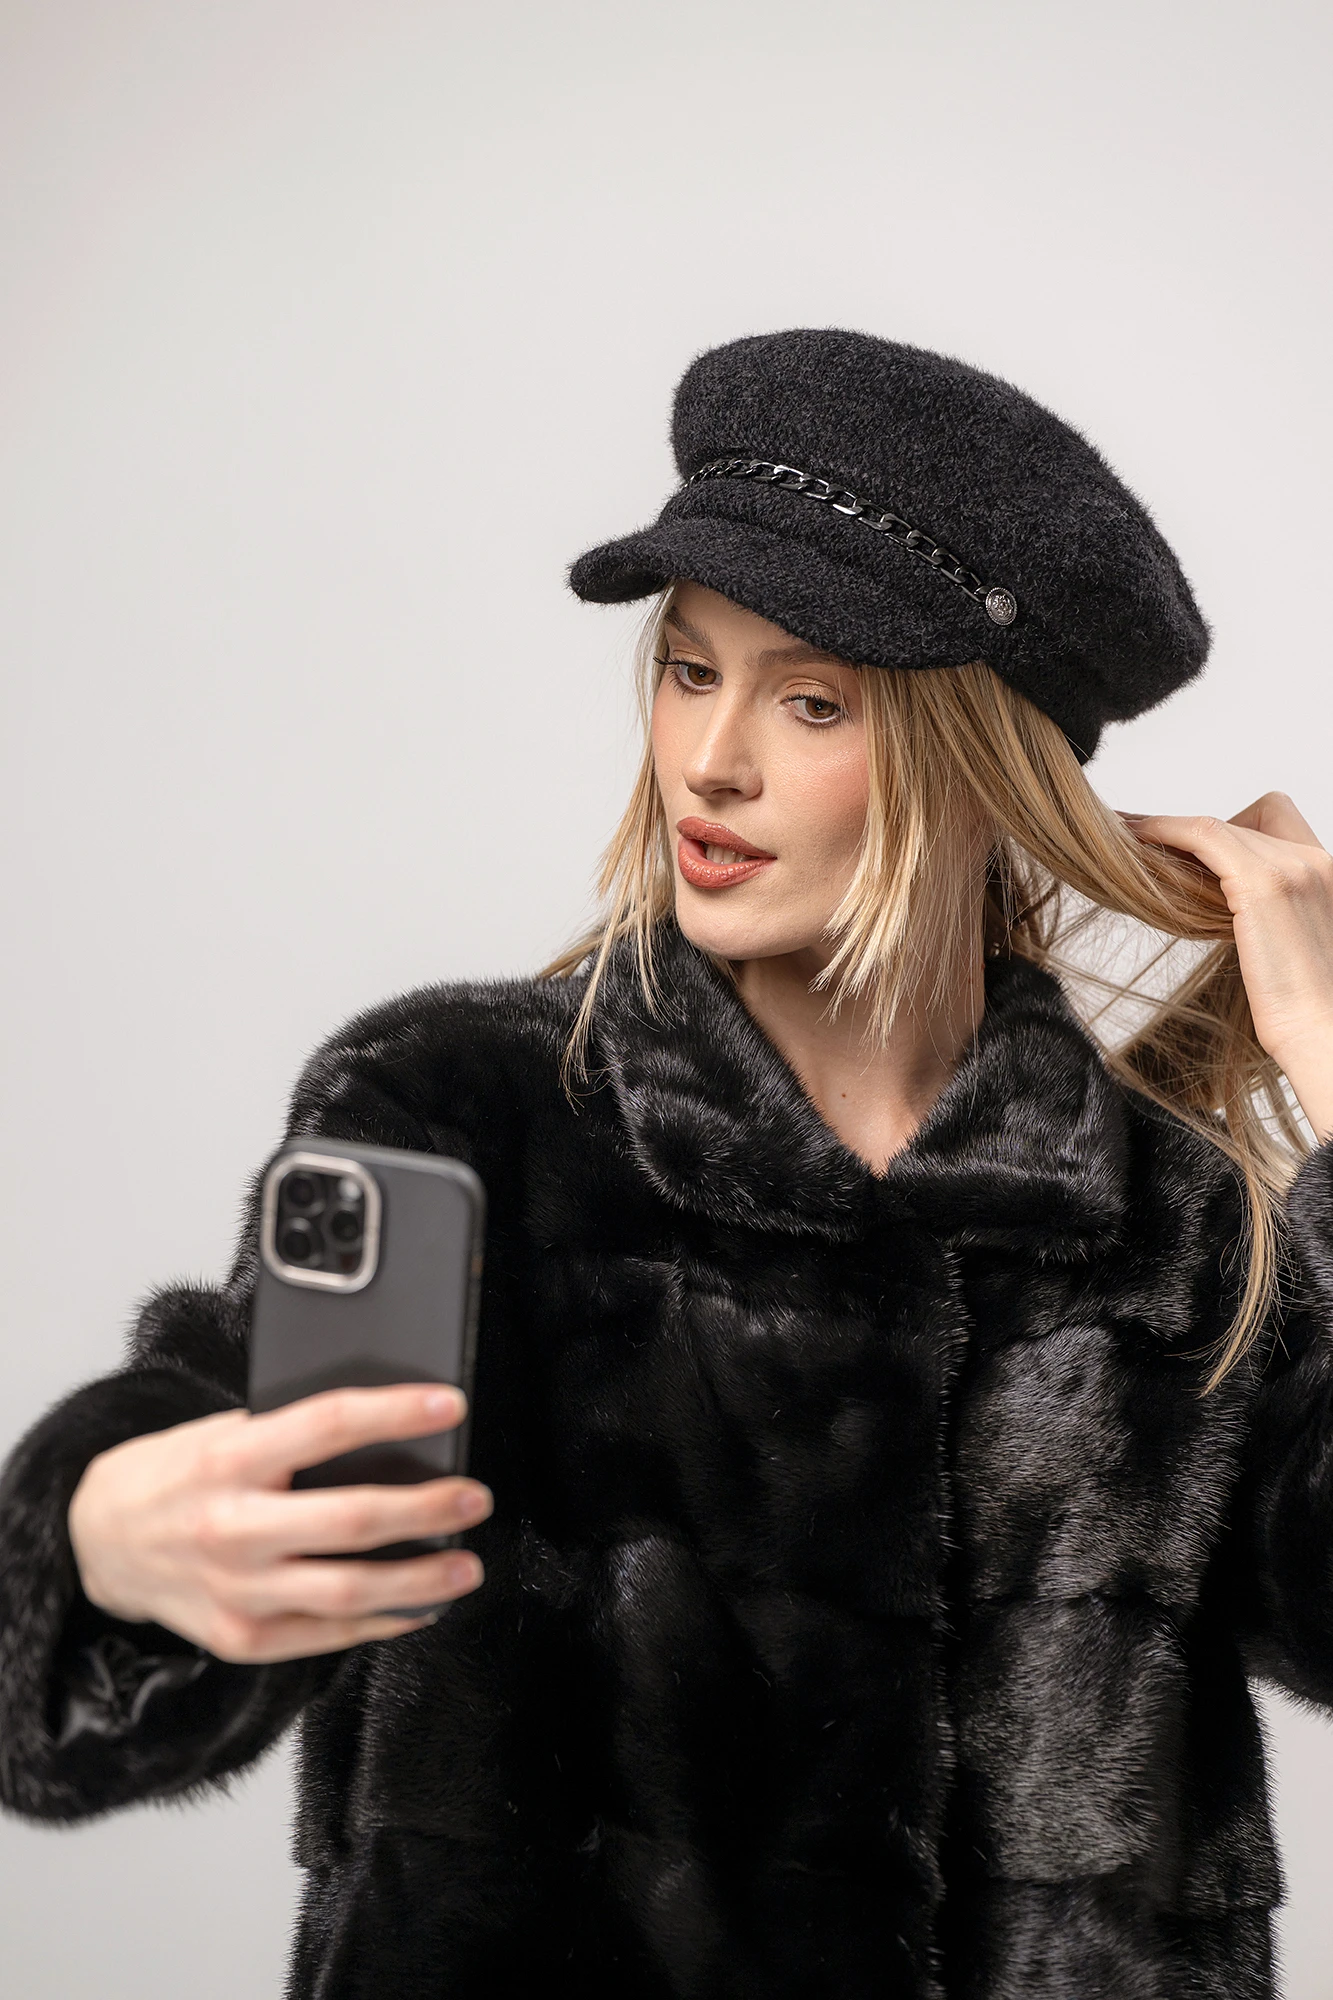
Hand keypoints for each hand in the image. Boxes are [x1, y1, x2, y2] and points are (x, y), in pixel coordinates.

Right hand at [67, 1385, 490, 1663]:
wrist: (98, 1541)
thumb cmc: (176, 1474)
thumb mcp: (222, 1432)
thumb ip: (290, 1435)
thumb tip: (389, 1433)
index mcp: (227, 1460)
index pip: (327, 1425)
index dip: (396, 1413)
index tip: (450, 1404)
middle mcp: (231, 1529)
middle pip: (350, 1522)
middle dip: (427, 1510)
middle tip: (475, 1498)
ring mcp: (236, 1592)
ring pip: (349, 1594)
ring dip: (422, 1582)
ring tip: (466, 1566)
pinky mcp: (241, 1639)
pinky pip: (328, 1636)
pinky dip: (384, 1623)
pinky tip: (421, 1608)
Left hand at [1121, 792, 1332, 1138]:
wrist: (1323, 1033)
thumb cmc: (1304, 1008)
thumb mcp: (1288, 943)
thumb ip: (1265, 914)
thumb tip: (1214, 908)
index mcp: (1327, 873)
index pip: (1277, 820)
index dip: (1233, 825)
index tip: (1188, 842)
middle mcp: (1314, 861)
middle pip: (1245, 821)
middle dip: (1197, 831)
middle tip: (1148, 841)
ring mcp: (1292, 867)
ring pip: (1220, 826)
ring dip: (1172, 827)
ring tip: (1132, 837)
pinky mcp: (1263, 883)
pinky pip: (1204, 835)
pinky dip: (1166, 829)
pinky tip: (1138, 839)